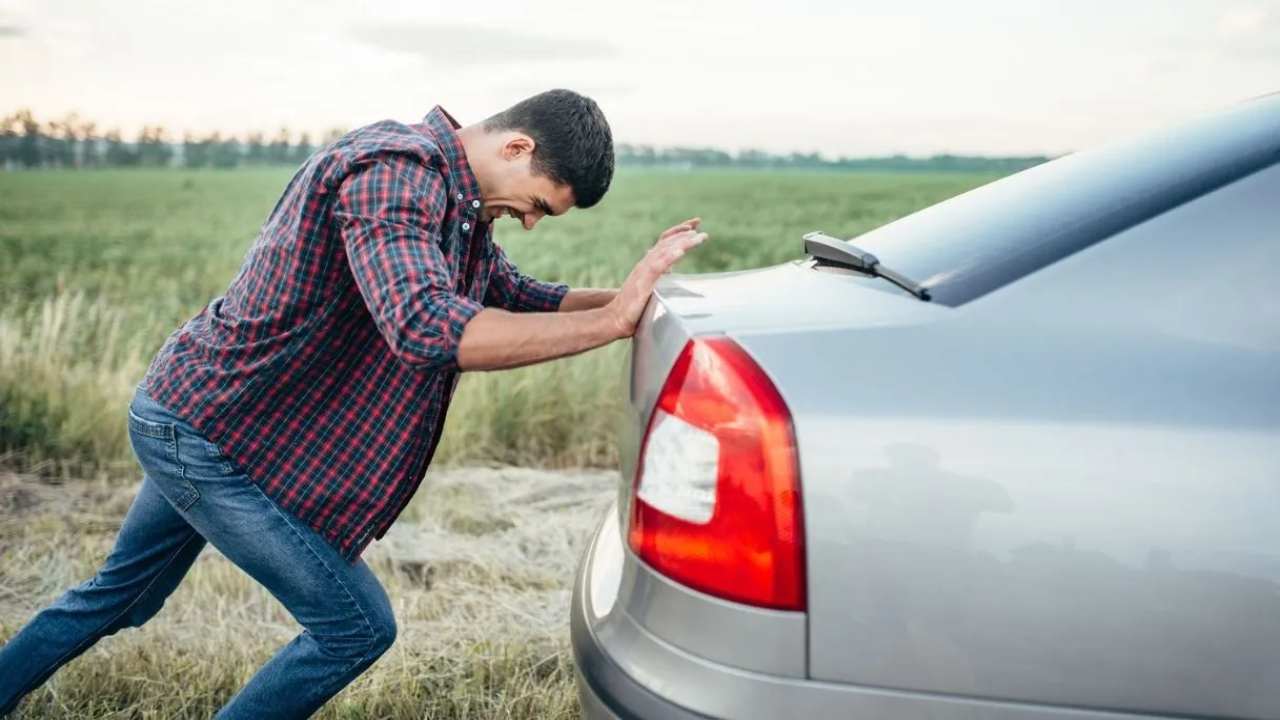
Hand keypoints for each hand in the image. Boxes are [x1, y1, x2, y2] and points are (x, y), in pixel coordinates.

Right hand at [607, 218, 706, 337]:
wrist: (615, 317)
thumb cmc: (633, 307)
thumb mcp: (650, 288)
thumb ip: (658, 278)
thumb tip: (670, 273)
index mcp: (648, 264)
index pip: (664, 242)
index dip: (678, 232)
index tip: (694, 225)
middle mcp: (645, 263)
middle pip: (666, 242)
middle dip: (684, 232)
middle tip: (700, 225)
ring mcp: (643, 271)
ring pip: (665, 251)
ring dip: (682, 242)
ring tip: (697, 236)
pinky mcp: (643, 282)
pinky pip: (658, 266)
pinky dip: (670, 257)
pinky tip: (681, 251)